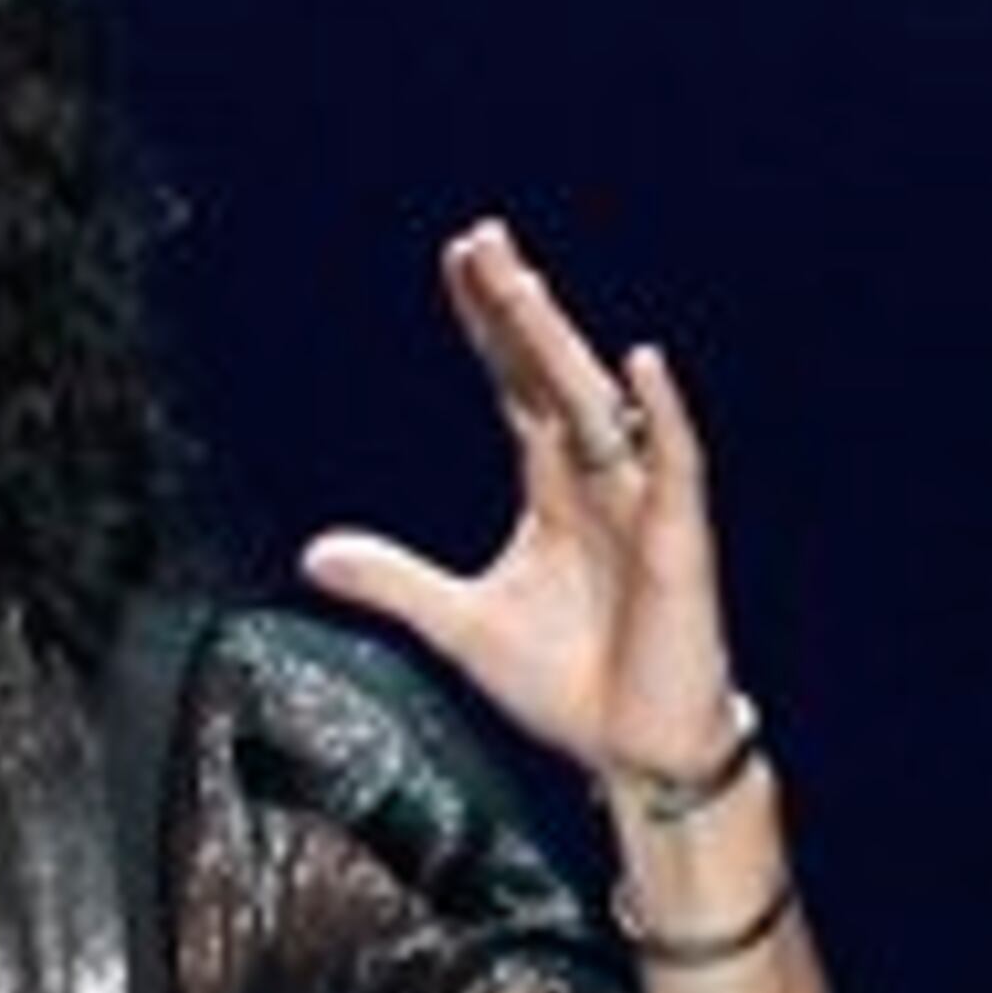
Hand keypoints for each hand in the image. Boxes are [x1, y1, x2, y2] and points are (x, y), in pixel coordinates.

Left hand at [300, 216, 742, 790]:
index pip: (513, 385)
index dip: (486, 325)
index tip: (457, 262)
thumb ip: (393, 582)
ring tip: (524, 286)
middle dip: (516, 309)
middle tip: (481, 240)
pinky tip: (639, 365)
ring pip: (596, 403)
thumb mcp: (459, 624)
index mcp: (551, 487)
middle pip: (548, 373)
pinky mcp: (677, 540)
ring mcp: (640, 502)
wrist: (630, 752)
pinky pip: (674, 463)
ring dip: (559, 344)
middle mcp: (597, 477)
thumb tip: (313, 556)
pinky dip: (661, 416)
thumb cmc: (564, 685)